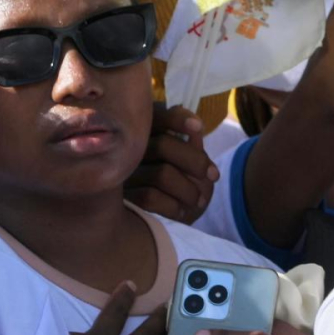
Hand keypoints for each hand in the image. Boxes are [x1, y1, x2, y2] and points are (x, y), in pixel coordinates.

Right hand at [123, 105, 214, 223]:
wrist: (164, 218)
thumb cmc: (180, 182)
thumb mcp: (190, 162)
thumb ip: (192, 145)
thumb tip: (196, 130)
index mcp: (147, 132)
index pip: (159, 116)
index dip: (178, 119)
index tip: (199, 127)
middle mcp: (130, 149)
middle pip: (164, 145)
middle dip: (196, 162)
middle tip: (212, 176)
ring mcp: (122, 173)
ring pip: (162, 174)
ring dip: (188, 190)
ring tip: (199, 200)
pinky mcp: (121, 198)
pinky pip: (150, 197)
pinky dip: (174, 206)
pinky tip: (182, 212)